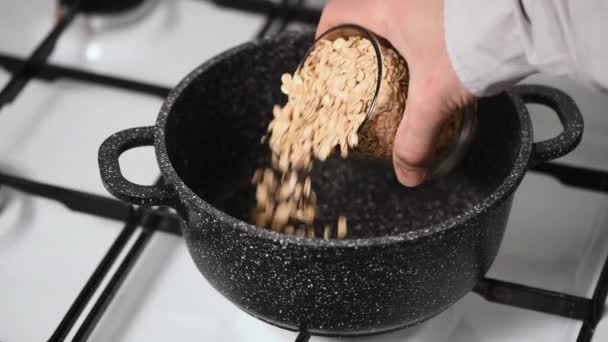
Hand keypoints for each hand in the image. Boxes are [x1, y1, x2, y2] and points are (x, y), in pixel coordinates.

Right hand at [317, 0, 474, 185]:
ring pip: (393, 15)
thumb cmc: (476, 39)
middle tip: (356, 70)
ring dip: (388, 40)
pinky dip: (415, 38)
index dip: (324, 36)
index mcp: (386, 10)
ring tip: (391, 69)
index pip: (336, 13)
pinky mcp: (449, 6)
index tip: (323, 55)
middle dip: (356, 43)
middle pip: (363, 15)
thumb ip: (416, 138)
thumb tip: (407, 170)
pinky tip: (426, 59)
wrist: (523, 19)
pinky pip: (419, 18)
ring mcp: (427, 0)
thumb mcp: (434, 97)